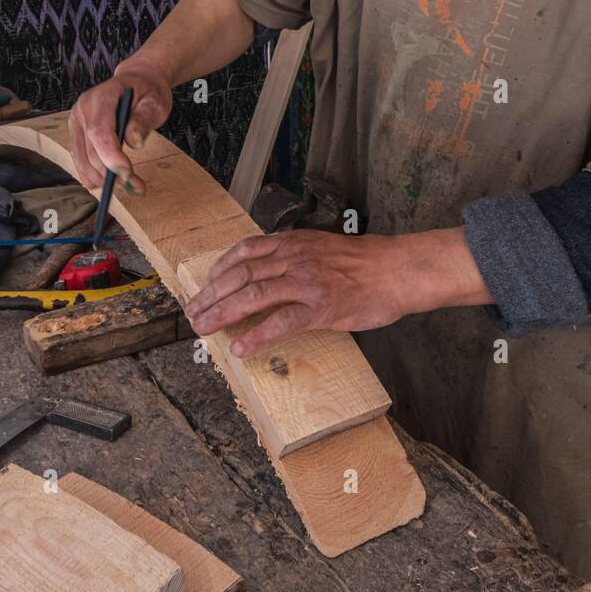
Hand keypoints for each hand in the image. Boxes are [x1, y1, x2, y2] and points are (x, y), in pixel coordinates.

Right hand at [68, 64, 172, 192]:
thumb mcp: (155, 102)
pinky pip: (81, 159)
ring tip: (131, 185)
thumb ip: (143, 120)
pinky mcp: (77, 134)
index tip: (127, 174)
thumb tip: (134, 142)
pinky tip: (110, 182)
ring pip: (83, 160)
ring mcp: (77, 122)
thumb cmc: (148, 91)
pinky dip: (94, 175)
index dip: (111, 156)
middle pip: (92, 150)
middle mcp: (83, 109)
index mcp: (101, 97)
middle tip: (138, 186)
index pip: (100, 131)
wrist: (137, 81)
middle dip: (113, 173)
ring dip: (104, 179)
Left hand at [184, 230, 409, 356]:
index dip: (219, 268)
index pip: (245, 251)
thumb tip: (271, 273)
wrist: (397, 270)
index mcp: (294, 243)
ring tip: (204, 328)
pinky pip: (282, 322)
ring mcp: (306, 282)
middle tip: (193, 313)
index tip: (205, 284)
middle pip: (241, 274)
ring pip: (254, 294)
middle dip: (212, 295)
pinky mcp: (320, 307)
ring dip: (223, 312)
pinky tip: (241, 348)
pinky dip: (257, 336)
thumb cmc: (364, 263)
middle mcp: (295, 258)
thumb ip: (296, 256)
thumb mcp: (322, 248)